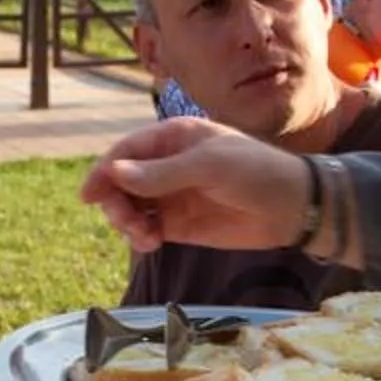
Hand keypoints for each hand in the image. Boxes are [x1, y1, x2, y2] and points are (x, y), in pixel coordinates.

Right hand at [80, 118, 310, 254]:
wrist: (292, 207)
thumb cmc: (255, 172)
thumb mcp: (209, 166)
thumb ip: (161, 173)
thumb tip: (114, 173)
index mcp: (173, 138)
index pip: (126, 152)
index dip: (104, 171)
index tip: (88, 196)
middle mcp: (166, 165)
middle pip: (121, 182)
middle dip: (116, 203)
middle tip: (128, 224)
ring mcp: (172, 195)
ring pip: (130, 208)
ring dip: (127, 223)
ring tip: (146, 238)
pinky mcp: (180, 224)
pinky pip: (146, 229)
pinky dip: (141, 237)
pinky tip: (152, 243)